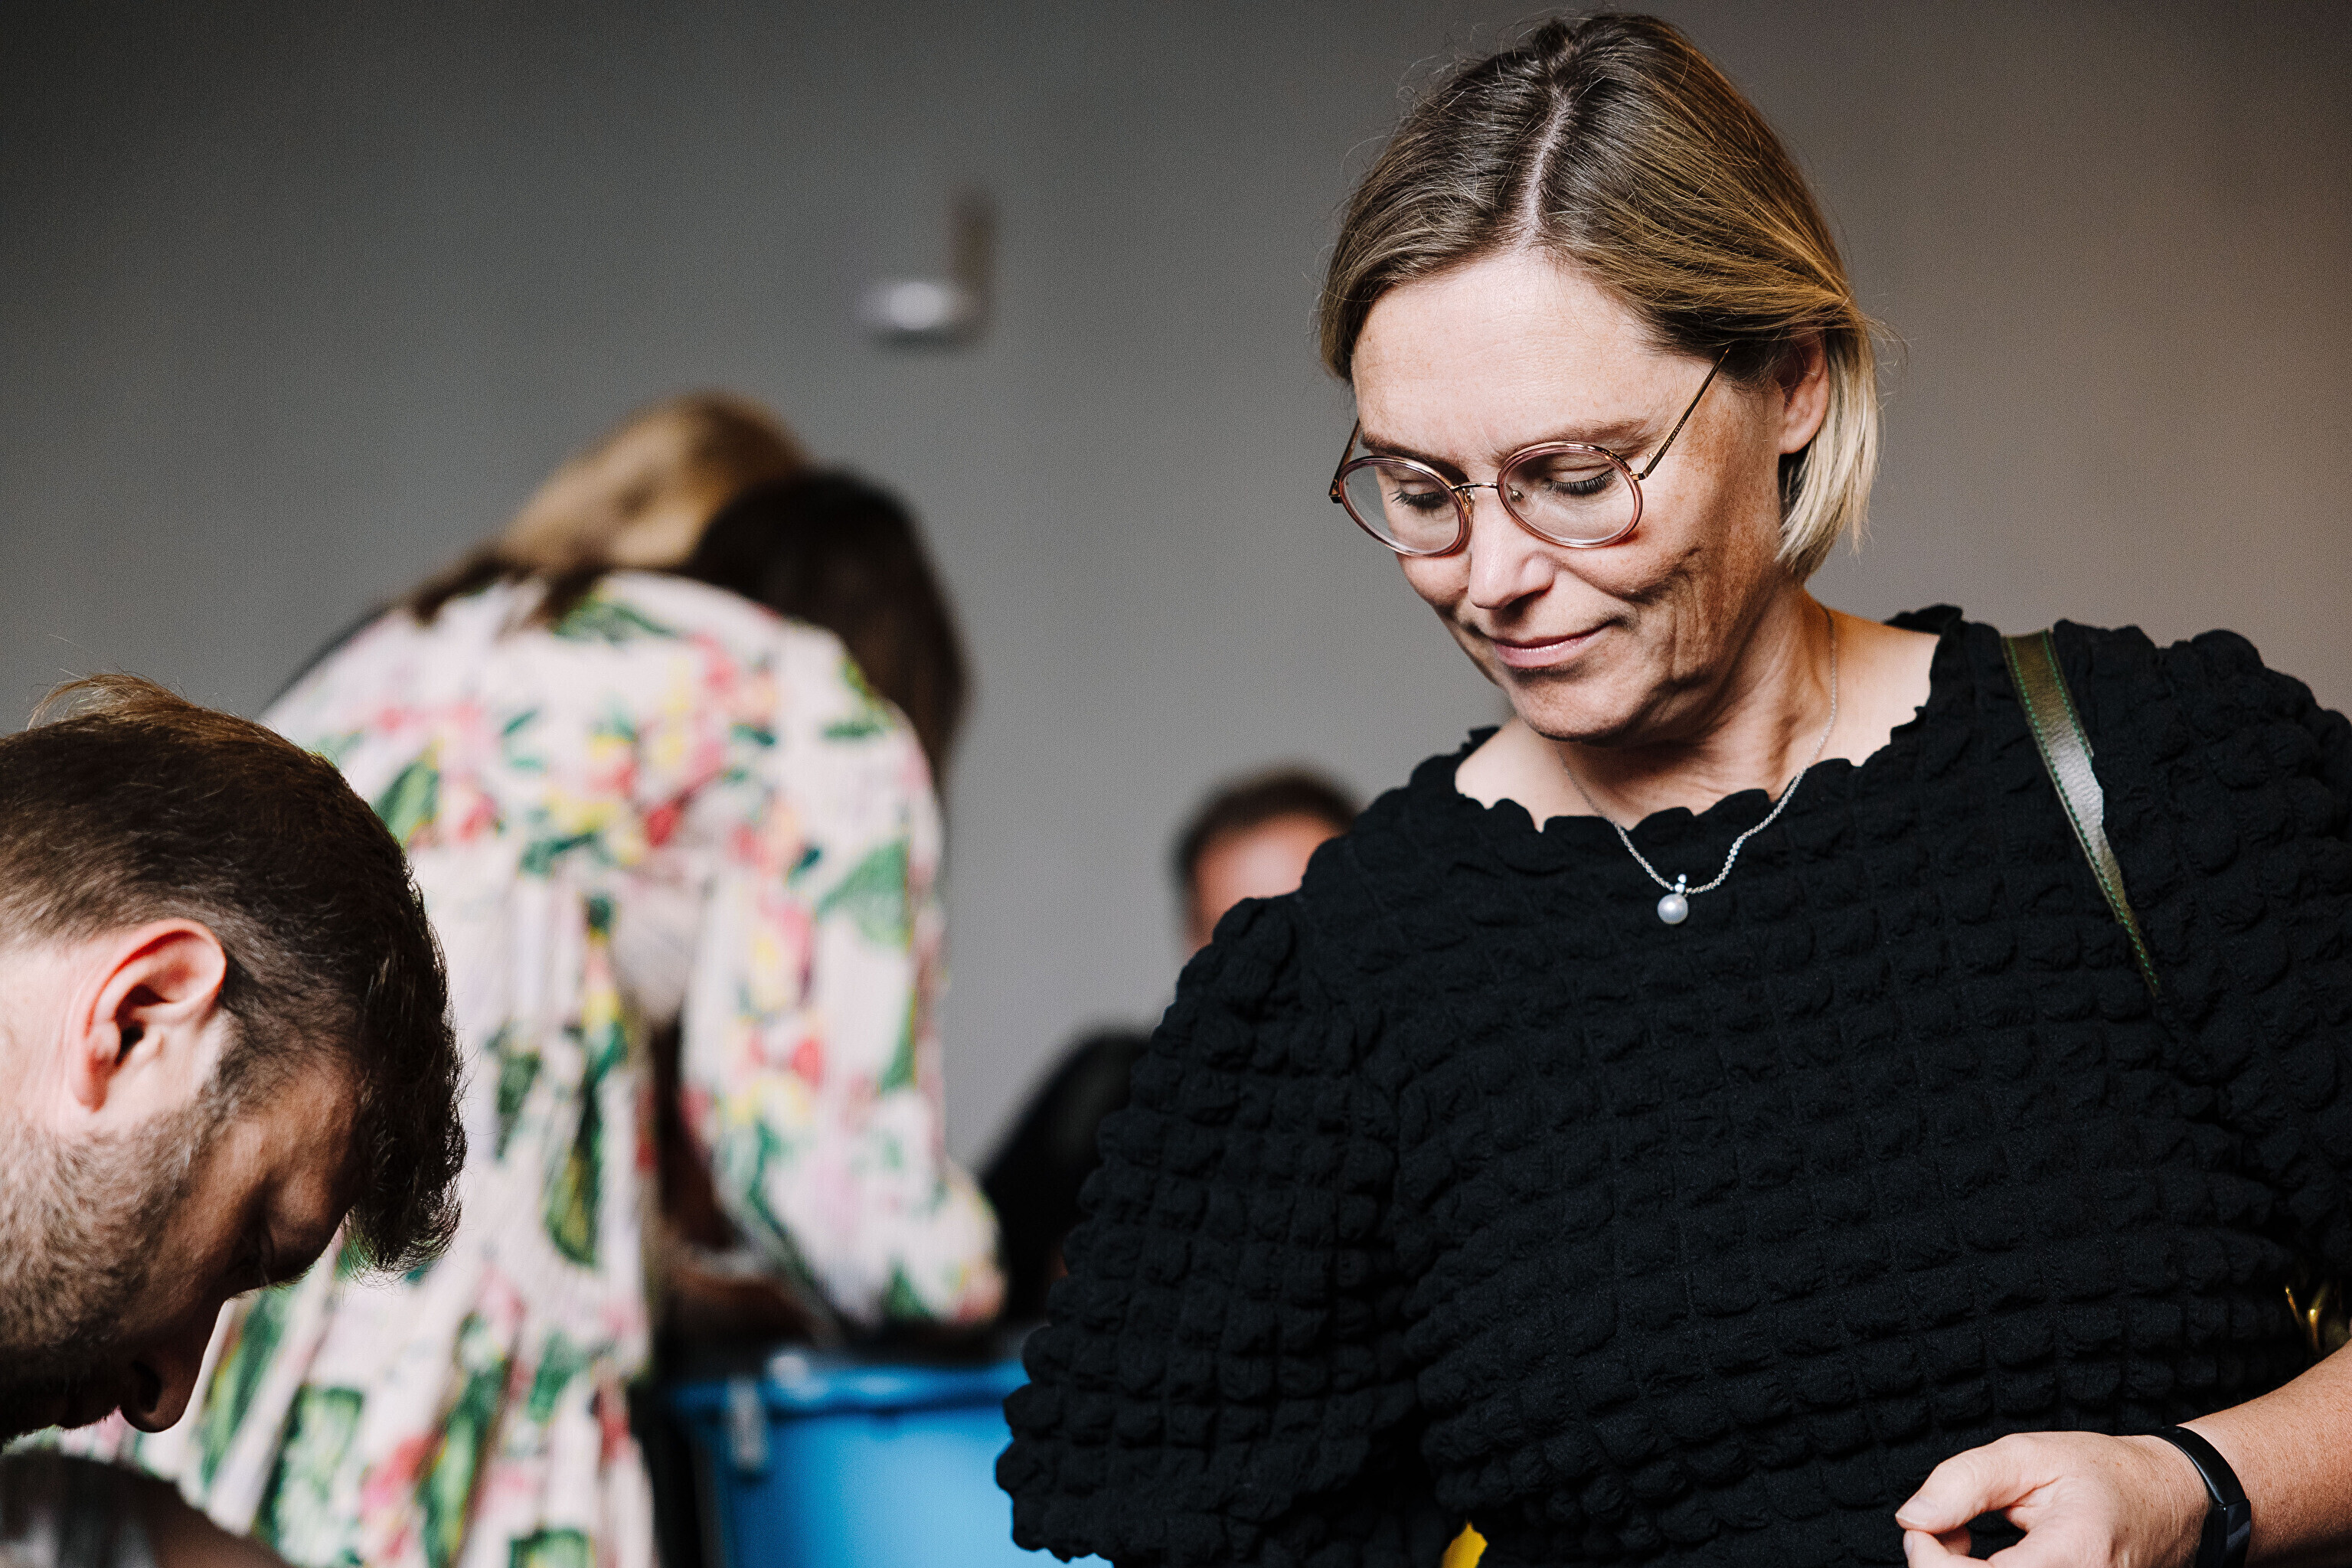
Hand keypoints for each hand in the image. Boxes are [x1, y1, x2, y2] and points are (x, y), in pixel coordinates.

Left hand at [1896, 1430, 2210, 1565]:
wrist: (2169, 1504)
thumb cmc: (2105, 1476)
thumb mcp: (2028, 1455)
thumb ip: (1963, 1482)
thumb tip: (1913, 1518)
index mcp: (2074, 1555)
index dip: (1931, 1560)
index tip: (1920, 1527)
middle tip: (1936, 1531)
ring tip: (1960, 1543)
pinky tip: (1984, 1561)